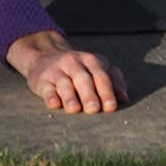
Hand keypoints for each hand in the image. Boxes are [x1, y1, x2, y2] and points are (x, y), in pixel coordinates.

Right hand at [5, 31, 127, 113]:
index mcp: (90, 60)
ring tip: (74, 109)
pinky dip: (50, 96)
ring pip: (63, 83)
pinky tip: (54, 104)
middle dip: (89, 94)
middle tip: (94, 109)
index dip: (106, 92)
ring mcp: (55, 70)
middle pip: (83, 78)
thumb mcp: (95, 69)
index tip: (111, 107)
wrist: (43, 56)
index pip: (101, 76)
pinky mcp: (41, 79)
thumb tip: (125, 98)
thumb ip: (113, 81)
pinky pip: (46, 88)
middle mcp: (73, 62)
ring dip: (69, 96)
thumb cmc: (77, 69)